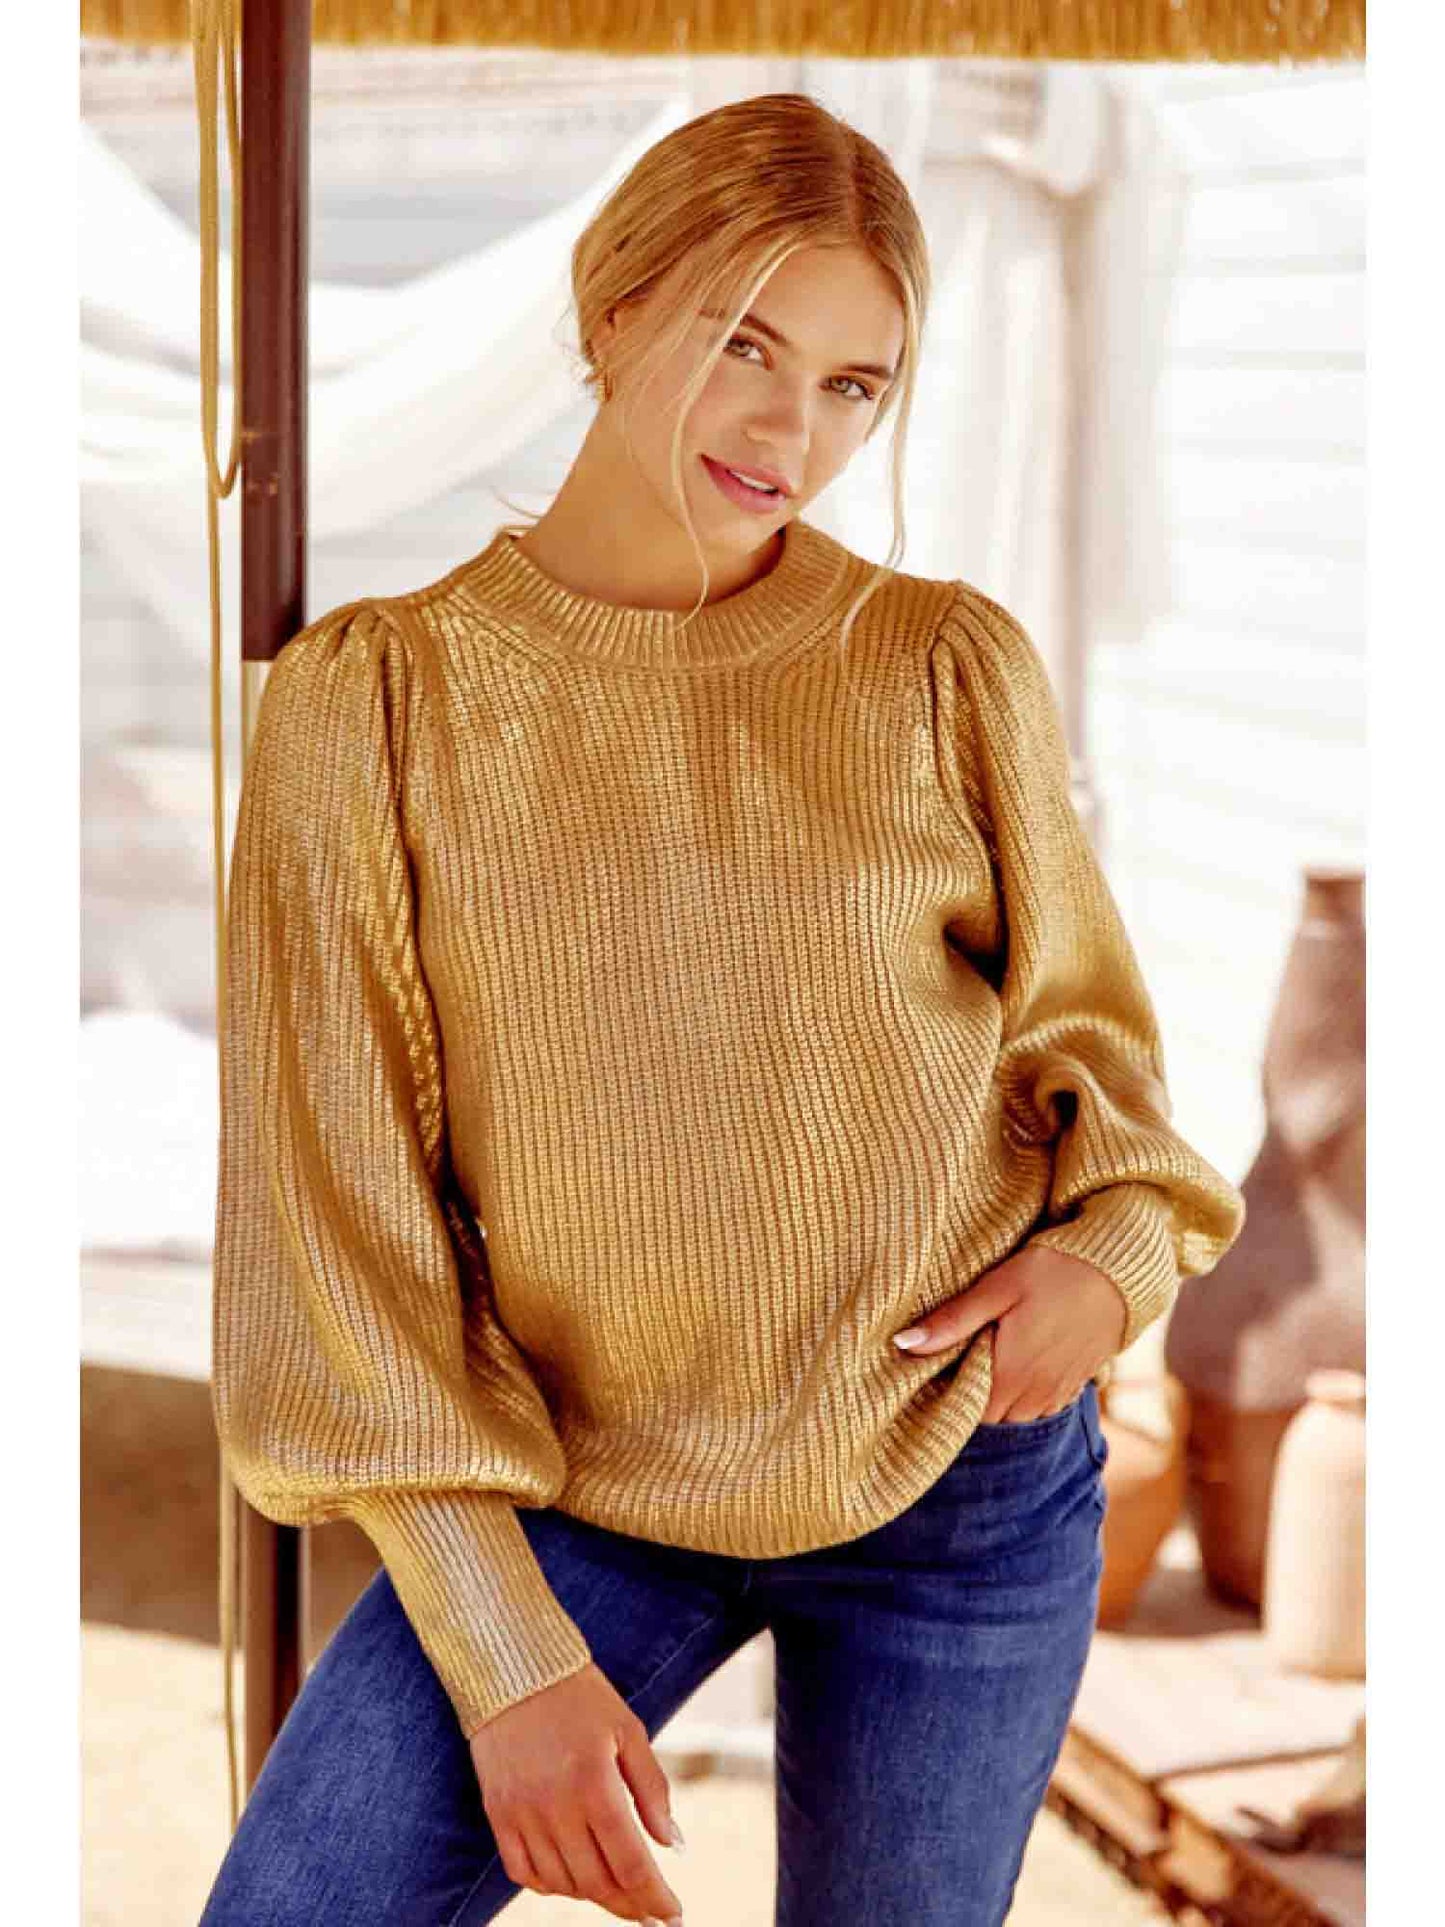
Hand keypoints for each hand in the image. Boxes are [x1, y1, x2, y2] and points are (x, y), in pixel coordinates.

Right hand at [469, 1661, 684, 1923]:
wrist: (512, 1667)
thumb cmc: (580, 1695)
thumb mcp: (628, 1729)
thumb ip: (652, 1789)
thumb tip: (674, 1846)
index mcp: (594, 1782)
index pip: (630, 1863)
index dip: (655, 1897)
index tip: (673, 1915)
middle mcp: (555, 1805)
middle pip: (598, 1882)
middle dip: (630, 1905)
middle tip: (650, 1911)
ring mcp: (521, 1812)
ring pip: (562, 1884)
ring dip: (594, 1896)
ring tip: (617, 1892)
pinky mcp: (497, 1813)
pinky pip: (523, 1872)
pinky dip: (551, 1886)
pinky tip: (572, 1879)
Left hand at [891, 1244, 1127, 1422]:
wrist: (1119, 1270)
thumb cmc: (1053, 1272)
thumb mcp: (996, 1288)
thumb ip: (952, 1321)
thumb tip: (903, 1344)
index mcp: (1010, 1374)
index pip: (968, 1412)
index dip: (951, 1394)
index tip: (940, 1369)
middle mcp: (1036, 1393)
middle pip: (992, 1418)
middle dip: (974, 1398)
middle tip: (962, 1360)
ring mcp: (1059, 1391)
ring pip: (1019, 1416)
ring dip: (1002, 1398)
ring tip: (991, 1360)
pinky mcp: (1078, 1383)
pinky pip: (1044, 1406)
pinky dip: (1028, 1395)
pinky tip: (1022, 1363)